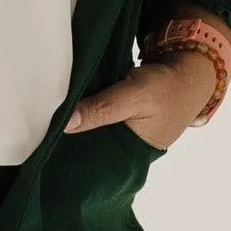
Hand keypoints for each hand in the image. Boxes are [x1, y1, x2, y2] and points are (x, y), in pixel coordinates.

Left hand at [61, 44, 218, 153]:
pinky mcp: (118, 115)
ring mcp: (122, 132)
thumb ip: (102, 108)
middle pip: (91, 147)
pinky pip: (96, 116)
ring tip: (46, 119)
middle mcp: (126, 149)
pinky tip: (65, 106)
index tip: (47, 146)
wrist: (190, 67)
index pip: (97, 163)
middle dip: (71, 139)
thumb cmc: (168, 86)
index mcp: (134, 156)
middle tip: (41, 130)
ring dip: (76, 122)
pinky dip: (84, 110)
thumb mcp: (135, 95)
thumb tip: (65, 124)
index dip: (74, 156)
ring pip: (92, 130)